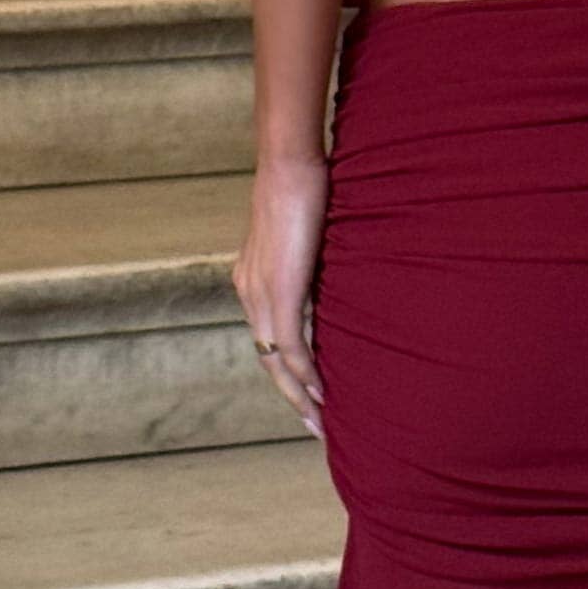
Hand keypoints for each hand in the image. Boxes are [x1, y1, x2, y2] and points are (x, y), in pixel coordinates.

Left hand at [233, 156, 329, 434]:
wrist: (289, 164)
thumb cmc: (306, 186)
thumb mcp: (307, 232)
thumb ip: (313, 259)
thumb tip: (337, 271)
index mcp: (252, 279)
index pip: (267, 338)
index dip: (285, 370)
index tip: (307, 394)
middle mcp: (250, 292)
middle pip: (266, 360)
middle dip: (292, 395)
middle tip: (315, 424)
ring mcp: (260, 294)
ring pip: (275, 360)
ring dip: (299, 392)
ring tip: (321, 419)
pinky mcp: (278, 291)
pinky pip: (289, 345)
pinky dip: (304, 372)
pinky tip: (321, 391)